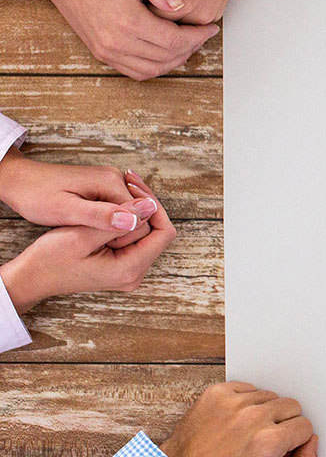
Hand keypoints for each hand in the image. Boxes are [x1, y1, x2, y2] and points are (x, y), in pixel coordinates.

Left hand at [0, 147, 157, 232]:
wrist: (18, 180)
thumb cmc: (35, 195)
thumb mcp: (65, 211)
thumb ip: (100, 215)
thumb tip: (134, 220)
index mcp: (111, 182)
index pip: (141, 216)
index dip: (126, 236)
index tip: (102, 246)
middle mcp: (115, 179)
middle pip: (139, 214)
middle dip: (122, 232)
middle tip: (94, 243)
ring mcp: (110, 182)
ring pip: (129, 214)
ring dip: (116, 229)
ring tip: (90, 236)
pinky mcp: (103, 187)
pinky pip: (118, 210)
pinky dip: (108, 223)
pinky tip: (90, 229)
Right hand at [0, 172, 175, 312]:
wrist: (31, 277)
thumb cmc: (49, 258)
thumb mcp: (80, 235)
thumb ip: (117, 220)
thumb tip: (149, 205)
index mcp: (129, 269)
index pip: (163, 233)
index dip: (154, 206)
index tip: (135, 186)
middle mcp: (135, 274)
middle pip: (157, 231)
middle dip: (146, 205)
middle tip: (129, 179)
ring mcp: (129, 271)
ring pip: (147, 233)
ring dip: (136, 210)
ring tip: (121, 186)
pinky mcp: (122, 265)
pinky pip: (135, 238)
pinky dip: (127, 220)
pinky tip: (113, 203)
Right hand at [3, 0, 218, 79]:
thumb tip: (181, 5)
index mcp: (127, 20)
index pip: (174, 40)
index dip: (197, 37)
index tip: (211, 28)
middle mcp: (116, 41)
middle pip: (167, 57)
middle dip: (191, 48)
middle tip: (203, 34)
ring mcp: (106, 50)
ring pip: (153, 69)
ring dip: (176, 61)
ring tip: (189, 44)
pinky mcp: (101, 53)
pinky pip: (135, 72)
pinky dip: (156, 68)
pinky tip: (167, 54)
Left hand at [148, 0, 311, 24]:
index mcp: (186, 3)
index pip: (148, 18)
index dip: (135, 5)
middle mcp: (202, 14)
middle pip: (165, 25)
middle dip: (150, 10)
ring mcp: (212, 13)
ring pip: (179, 22)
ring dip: (167, 10)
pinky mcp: (218, 8)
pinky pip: (192, 15)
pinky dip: (182, 6)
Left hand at [159, 381, 318, 456]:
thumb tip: (312, 443)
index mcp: (269, 441)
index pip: (305, 426)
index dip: (294, 441)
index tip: (277, 449)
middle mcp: (254, 417)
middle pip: (293, 406)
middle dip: (284, 424)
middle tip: (264, 440)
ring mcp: (235, 402)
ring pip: (271, 396)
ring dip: (265, 412)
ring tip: (247, 431)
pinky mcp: (219, 392)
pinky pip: (249, 388)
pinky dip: (246, 402)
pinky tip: (235, 420)